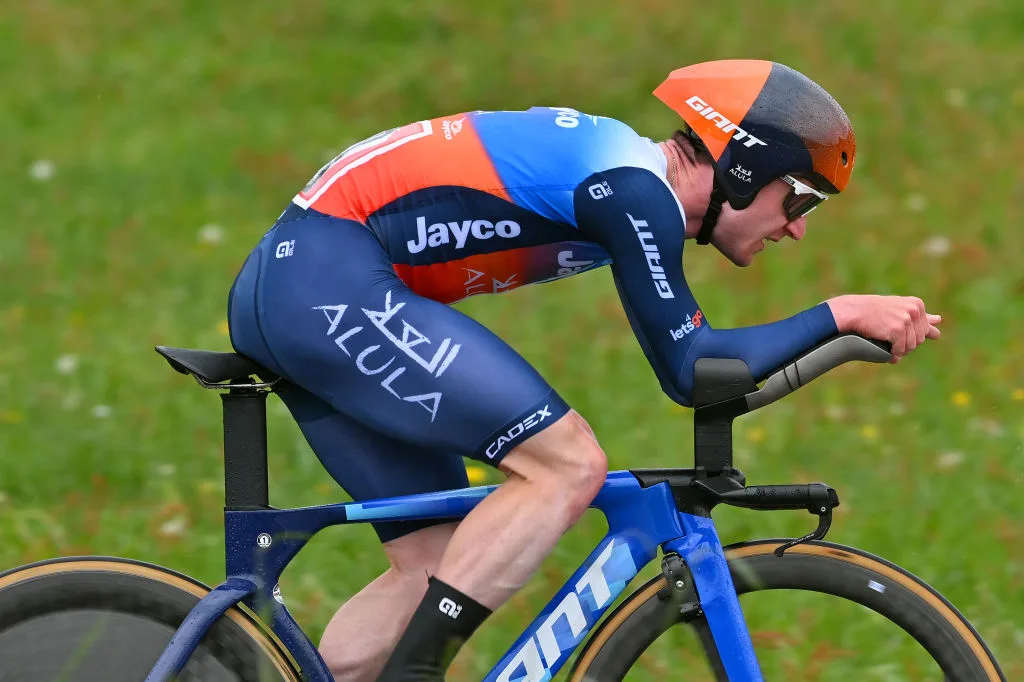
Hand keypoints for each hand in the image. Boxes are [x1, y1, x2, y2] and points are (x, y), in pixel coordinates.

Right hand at [826, 295, 941, 362]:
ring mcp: (907, 320)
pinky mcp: (898, 330)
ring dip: (900, 349)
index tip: (897, 329)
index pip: (926, 330)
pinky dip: (892, 352)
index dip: (911, 334)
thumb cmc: (875, 311)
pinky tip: (885, 345)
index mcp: (917, 304)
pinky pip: (901, 350)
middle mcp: (915, 310)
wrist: (853, 311)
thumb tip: (939, 320)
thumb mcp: (900, 309)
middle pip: (920, 340)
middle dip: (906, 343)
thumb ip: (920, 316)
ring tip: (886, 340)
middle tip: (889, 335)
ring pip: (912, 347)